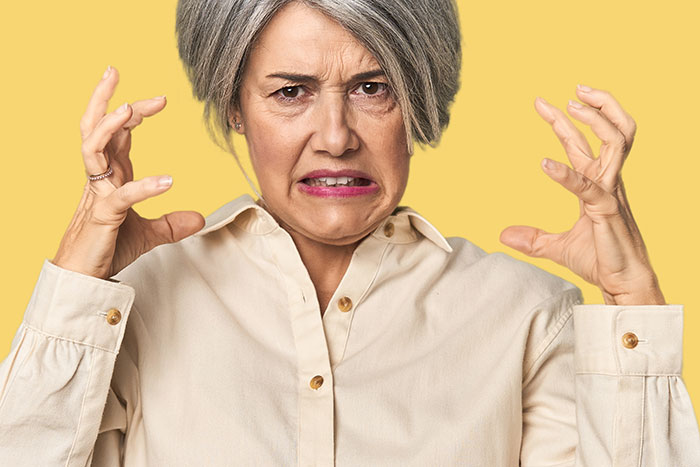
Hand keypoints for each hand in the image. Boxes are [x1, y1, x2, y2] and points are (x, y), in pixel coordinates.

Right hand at [51, 66, 204, 279]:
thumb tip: (200, 218)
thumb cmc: (108, 248)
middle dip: (103, 98)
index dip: (134, 113)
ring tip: (129, 109)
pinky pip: (122, 196)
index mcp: (111, 176)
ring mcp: (99, 195)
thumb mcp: (148, 234)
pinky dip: (144, 187)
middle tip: (113, 71)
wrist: (85, 277)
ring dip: (110, 126)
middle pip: (95, 128)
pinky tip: (168, 181)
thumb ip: (172, 224)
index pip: (119, 134)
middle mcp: (101, 178)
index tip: (159, 100)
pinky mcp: (104, 216)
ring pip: (92, 149)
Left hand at [499, 85, 664, 305]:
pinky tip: (545, 164)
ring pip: (616, 143)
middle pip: (608, 132)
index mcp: (598, 184)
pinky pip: (589, 187)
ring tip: (572, 104)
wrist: (623, 285)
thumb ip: (533, 238)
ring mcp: (612, 194)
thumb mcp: (557, 247)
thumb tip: (504, 235)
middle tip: (568, 92)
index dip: (564, 122)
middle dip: (591, 106)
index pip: (582, 143)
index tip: (543, 104)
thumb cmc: (601, 261)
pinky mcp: (608, 211)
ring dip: (595, 120)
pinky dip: (567, 174)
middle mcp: (609, 182)